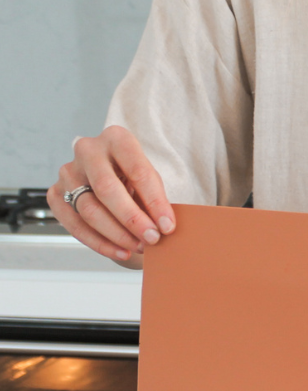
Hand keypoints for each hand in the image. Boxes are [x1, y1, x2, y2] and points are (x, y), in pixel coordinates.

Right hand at [47, 126, 173, 267]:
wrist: (114, 185)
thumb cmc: (136, 182)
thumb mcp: (151, 184)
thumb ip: (156, 200)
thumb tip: (164, 227)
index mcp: (117, 139)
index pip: (137, 170)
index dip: (154, 202)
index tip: (168, 226)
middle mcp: (88, 151)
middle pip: (107, 188)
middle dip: (132, 219)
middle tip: (152, 239)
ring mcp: (68, 172)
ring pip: (89, 209)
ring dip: (117, 234)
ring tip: (140, 247)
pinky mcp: (56, 194)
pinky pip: (75, 224)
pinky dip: (100, 243)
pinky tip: (121, 252)